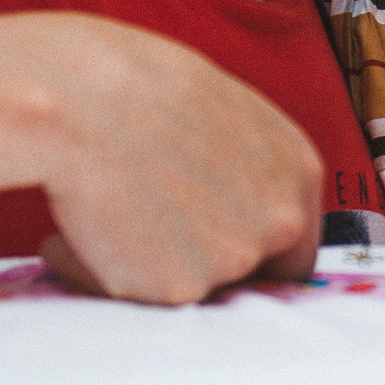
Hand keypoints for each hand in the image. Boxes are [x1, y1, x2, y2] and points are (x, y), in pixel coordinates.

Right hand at [23, 15, 324, 304]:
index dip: (255, 250)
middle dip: (209, 263)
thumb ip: (244, 166)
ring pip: (195, 283)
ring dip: (157, 264)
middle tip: (157, 235)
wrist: (84, 102)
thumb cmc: (140, 88)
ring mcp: (237, 256)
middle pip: (256, 272)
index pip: (296, 241)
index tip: (214, 245)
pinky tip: (91, 229)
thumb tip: (222, 196)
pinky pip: (145, 296)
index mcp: (299, 171)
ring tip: (116, 211)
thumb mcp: (224, 114)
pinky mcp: (183, 286)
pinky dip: (114, 275)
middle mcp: (282, 218)